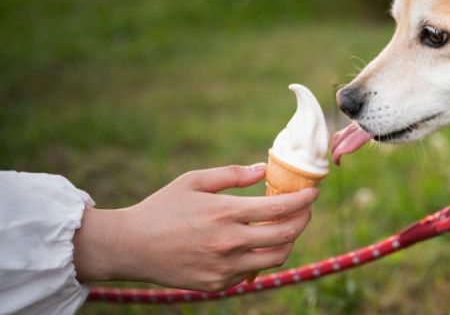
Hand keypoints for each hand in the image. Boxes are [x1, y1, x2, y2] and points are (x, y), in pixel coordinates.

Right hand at [72, 163, 318, 290]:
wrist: (130, 247)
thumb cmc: (163, 208)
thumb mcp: (194, 181)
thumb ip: (232, 175)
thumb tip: (264, 170)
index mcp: (225, 213)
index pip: (280, 209)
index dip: (303, 200)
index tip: (313, 193)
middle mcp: (229, 243)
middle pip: (286, 235)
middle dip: (304, 220)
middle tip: (305, 210)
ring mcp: (224, 268)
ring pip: (276, 258)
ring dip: (288, 242)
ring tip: (285, 227)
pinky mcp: (218, 284)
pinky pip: (253, 272)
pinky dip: (262, 257)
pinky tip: (257, 243)